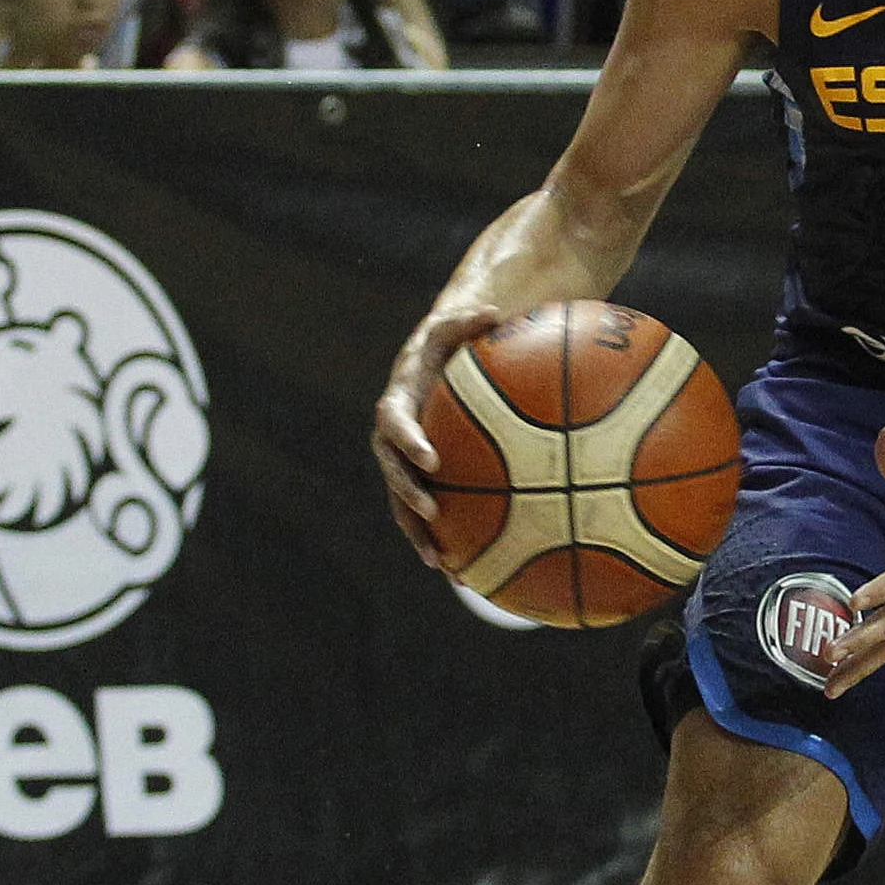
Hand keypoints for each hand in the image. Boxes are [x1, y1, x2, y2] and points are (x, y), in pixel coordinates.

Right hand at [371, 303, 508, 567]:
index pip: (395, 423)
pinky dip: (443, 540)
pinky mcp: (421, 480)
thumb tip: (491, 310)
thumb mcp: (456, 326)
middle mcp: (395, 437)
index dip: (409, 441)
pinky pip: (427, 514)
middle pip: (393, 471)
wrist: (438, 365)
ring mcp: (405, 462)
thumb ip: (466, 321)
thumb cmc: (452, 344)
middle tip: (434, 513)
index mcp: (400, 401)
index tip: (432, 458)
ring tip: (440, 563)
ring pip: (404, 502)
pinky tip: (469, 574)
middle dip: (409, 495)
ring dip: (418, 533)